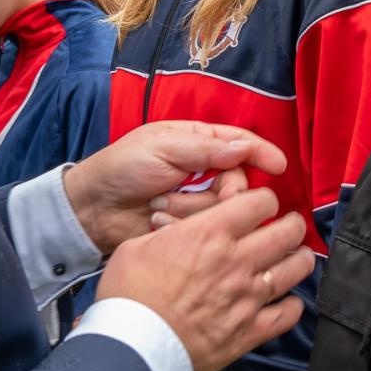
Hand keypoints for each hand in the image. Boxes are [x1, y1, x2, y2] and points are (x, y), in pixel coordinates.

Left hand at [63, 121, 286, 253]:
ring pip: (223, 208)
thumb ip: (204, 148)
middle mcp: (203, 169)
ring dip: (191, 208)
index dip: (261, 153)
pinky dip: (182, 224)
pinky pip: (205, 229)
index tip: (278, 166)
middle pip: (238, 181)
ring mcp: (197, 200)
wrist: (93, 209)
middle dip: (220, 189)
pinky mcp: (189, 227)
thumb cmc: (122, 168)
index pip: (241, 144)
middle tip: (195, 191)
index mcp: (198, 142)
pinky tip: (159, 221)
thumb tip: (244, 147)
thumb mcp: (162, 148)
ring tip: (160, 206)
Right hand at [98, 188, 314, 370]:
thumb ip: (170, 234)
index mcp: (209, 233)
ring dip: (300, 260)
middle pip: (288, 232)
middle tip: (289, 227)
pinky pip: (288, 314)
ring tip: (297, 257)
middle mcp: (236, 260)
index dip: (265, 200)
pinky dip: (292, 305)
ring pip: (296, 269)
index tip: (262, 206)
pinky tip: (286, 301)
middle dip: (292, 225)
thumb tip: (175, 230)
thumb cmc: (129, 296)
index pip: (260, 202)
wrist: (132, 345)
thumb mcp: (138, 246)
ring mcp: (247, 296)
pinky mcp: (249, 331)